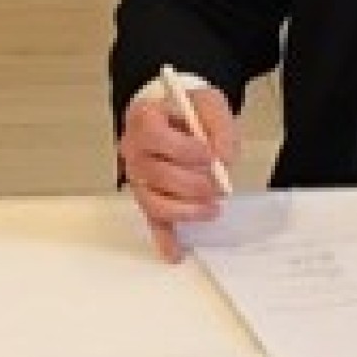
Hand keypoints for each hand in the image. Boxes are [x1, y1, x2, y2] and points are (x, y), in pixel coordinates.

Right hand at [117, 84, 239, 261]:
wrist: (177, 115)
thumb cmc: (189, 108)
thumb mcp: (208, 103)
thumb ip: (219, 125)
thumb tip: (223, 157)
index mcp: (143, 118)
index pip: (153, 136)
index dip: (182, 150)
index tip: (209, 156)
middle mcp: (133, 149)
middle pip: (156, 174)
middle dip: (191, 184)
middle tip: (218, 186)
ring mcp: (138, 177)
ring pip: (154, 202)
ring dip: (186, 211)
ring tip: (212, 210)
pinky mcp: (148, 197)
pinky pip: (152, 220)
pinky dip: (163, 238)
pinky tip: (174, 253)